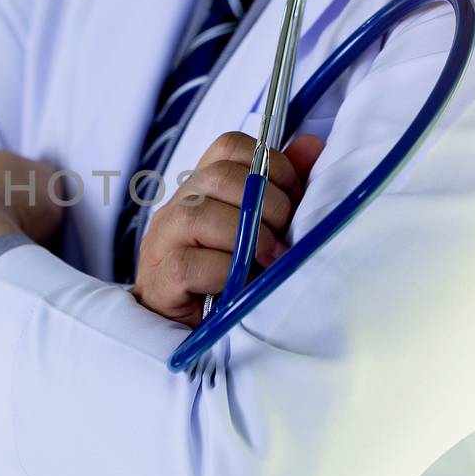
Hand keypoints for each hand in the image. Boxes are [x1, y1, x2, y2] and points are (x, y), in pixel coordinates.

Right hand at [131, 131, 324, 327]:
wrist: (188, 329)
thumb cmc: (230, 277)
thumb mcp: (262, 229)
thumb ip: (283, 188)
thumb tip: (313, 146)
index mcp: (205, 186)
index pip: (230, 146)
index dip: (270, 164)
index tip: (294, 197)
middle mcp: (180, 203)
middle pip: (219, 176)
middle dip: (267, 205)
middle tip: (284, 237)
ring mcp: (165, 238)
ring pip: (199, 215)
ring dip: (246, 238)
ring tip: (267, 260)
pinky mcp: (161, 275)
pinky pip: (190, 263)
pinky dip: (224, 273)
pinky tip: (240, 284)